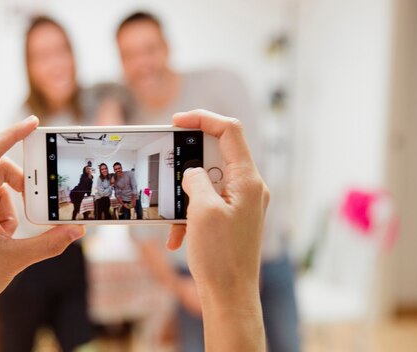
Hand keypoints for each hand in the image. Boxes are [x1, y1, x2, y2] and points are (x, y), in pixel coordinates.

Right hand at [166, 109, 267, 350]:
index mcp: (248, 180)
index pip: (230, 131)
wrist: (230, 297)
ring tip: (171, 216)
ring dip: (184, 195)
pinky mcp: (232, 218)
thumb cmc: (221, 257)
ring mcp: (242, 203)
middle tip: (166, 166)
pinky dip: (188, 214)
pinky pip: (207, 203)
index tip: (176, 121)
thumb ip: (196, 179)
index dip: (203, 119)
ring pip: (207, 181)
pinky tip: (177, 237)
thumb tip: (193, 171)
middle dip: (187, 161)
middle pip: (217, 154)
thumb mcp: (202, 211)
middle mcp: (250, 188)